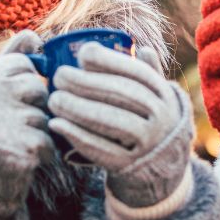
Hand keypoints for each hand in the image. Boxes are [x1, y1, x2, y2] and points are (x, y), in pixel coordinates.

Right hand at [0, 30, 54, 219]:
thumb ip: (8, 60)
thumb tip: (33, 34)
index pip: (22, 63)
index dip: (24, 84)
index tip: (10, 101)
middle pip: (37, 87)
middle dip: (33, 107)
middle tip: (12, 125)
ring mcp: (0, 122)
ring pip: (44, 115)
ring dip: (37, 132)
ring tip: (13, 142)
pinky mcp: (19, 148)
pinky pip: (49, 141)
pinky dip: (42, 153)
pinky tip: (22, 158)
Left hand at [48, 44, 191, 208]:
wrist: (163, 170)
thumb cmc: (151, 123)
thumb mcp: (158, 99)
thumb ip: (150, 74)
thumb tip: (143, 48)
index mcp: (165, 95)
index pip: (137, 73)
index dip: (109, 61)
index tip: (83, 54)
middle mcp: (162, 118)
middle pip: (121, 95)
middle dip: (86, 83)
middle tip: (59, 76)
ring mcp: (148, 144)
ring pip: (111, 121)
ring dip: (78, 108)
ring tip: (54, 99)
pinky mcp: (129, 166)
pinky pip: (101, 150)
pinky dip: (77, 135)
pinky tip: (57, 124)